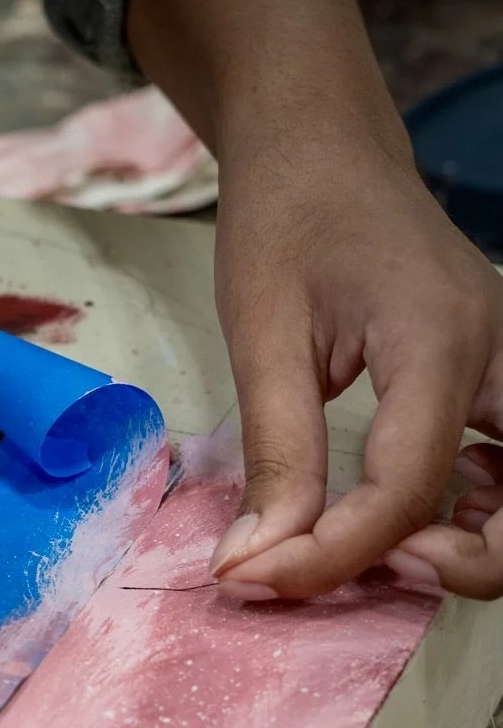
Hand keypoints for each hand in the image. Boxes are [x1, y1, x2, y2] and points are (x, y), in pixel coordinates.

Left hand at [208, 137, 502, 600]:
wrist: (320, 151)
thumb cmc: (286, 221)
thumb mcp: (262, 337)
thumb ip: (274, 454)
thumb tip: (254, 558)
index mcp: (440, 340)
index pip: (407, 488)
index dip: (331, 554)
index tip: (250, 576)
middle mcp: (501, 356)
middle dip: (457, 562)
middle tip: (357, 564)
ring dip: (469, 543)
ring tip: (373, 545)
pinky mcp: (493, 374)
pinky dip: (471, 509)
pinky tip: (404, 511)